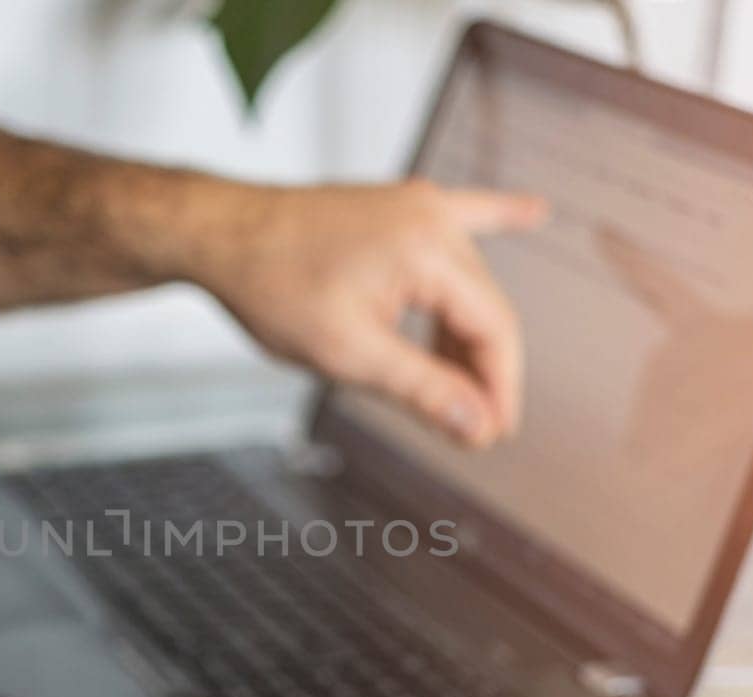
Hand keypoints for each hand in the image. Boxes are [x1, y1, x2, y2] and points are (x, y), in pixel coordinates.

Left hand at [191, 180, 547, 445]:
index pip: (494, 330)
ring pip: (468, 282)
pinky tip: (534, 212)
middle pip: (486, 307)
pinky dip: (496, 219)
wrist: (218, 234)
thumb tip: (478, 424)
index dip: (499, 389)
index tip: (492, 435)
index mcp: (429, 251)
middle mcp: (433, 218)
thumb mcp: (348, 354)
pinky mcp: (398, 206)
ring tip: (460, 388)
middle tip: (471, 429)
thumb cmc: (270, 284)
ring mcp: (417, 206)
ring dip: (467, 334)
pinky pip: (462, 212)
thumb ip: (422, 390)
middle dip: (482, 371)